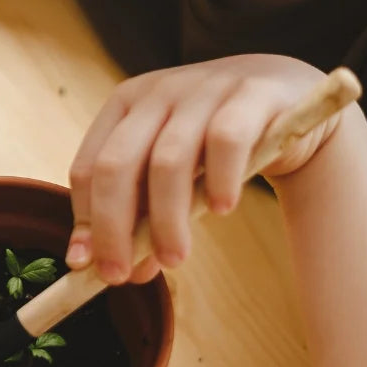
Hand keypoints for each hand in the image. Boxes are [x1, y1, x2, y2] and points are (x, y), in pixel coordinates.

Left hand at [65, 55, 345, 284]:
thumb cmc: (212, 142)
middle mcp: (157, 93)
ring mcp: (203, 90)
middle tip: (120, 276)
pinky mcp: (251, 96)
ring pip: (168, 160)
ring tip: (174, 259)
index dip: (85, 219)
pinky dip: (220, 179)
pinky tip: (222, 209)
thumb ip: (144, 214)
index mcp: (124, 105)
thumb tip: (126, 272)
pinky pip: (226, 140)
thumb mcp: (171, 173)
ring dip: (167, 219)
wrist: (281, 94)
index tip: (86, 265)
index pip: (88, 167)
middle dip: (113, 227)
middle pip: (117, 165)